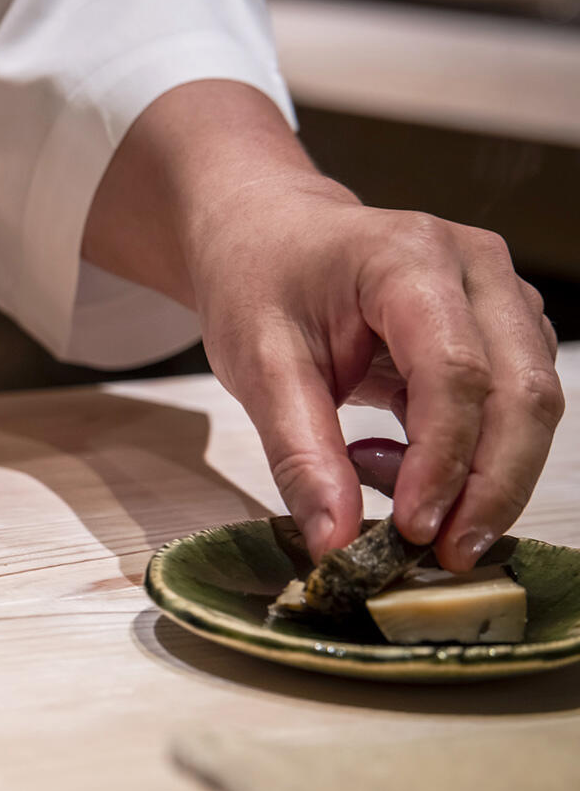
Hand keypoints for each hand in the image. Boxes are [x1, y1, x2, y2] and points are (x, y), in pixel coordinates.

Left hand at [84, 81, 562, 566]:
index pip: (454, 370)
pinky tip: (398, 464)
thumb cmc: (257, 284)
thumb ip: (298, 453)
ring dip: (488, 478)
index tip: (410, 530)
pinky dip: (472, 455)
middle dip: (490, 486)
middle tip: (443, 556)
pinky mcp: (504, 326)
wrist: (267, 234)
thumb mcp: (255, 366)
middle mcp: (474, 266)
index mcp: (406, 258)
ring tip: (406, 516)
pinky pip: (516, 403)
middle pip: (522, 391)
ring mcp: (500, 293)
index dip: (443, 460)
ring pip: (534, 402)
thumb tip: (336, 544)